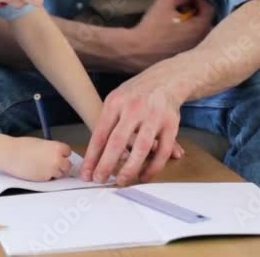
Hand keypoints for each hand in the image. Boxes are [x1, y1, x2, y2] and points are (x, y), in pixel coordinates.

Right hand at [3, 137, 73, 181]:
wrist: (11, 154)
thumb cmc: (22, 146)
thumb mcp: (41, 143)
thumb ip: (52, 149)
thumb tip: (57, 154)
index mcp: (57, 147)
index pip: (68, 152)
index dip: (63, 154)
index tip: (58, 155)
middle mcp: (57, 159)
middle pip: (67, 165)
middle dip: (61, 165)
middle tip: (51, 163)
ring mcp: (52, 170)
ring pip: (60, 174)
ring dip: (55, 172)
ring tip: (43, 167)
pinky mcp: (45, 179)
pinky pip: (50, 179)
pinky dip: (46, 177)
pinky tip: (38, 171)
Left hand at [80, 62, 185, 185]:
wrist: (165, 79)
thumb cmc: (135, 94)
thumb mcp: (116, 101)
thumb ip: (106, 124)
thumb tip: (94, 155)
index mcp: (115, 102)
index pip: (100, 134)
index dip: (92, 157)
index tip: (87, 173)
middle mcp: (134, 108)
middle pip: (117, 142)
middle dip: (107, 165)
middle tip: (100, 179)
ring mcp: (153, 116)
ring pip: (141, 148)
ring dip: (130, 168)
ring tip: (121, 181)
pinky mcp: (171, 124)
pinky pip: (163, 151)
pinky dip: (153, 167)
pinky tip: (144, 176)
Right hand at [118, 0, 213, 72]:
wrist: (137, 51)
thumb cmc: (152, 26)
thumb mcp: (165, 2)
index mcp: (201, 27)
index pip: (209, 9)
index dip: (201, 0)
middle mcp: (202, 42)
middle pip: (207, 24)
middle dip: (198, 15)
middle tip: (186, 10)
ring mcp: (194, 53)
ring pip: (199, 36)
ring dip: (193, 27)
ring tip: (180, 23)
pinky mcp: (184, 61)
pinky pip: (191, 46)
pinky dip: (187, 38)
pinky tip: (174, 36)